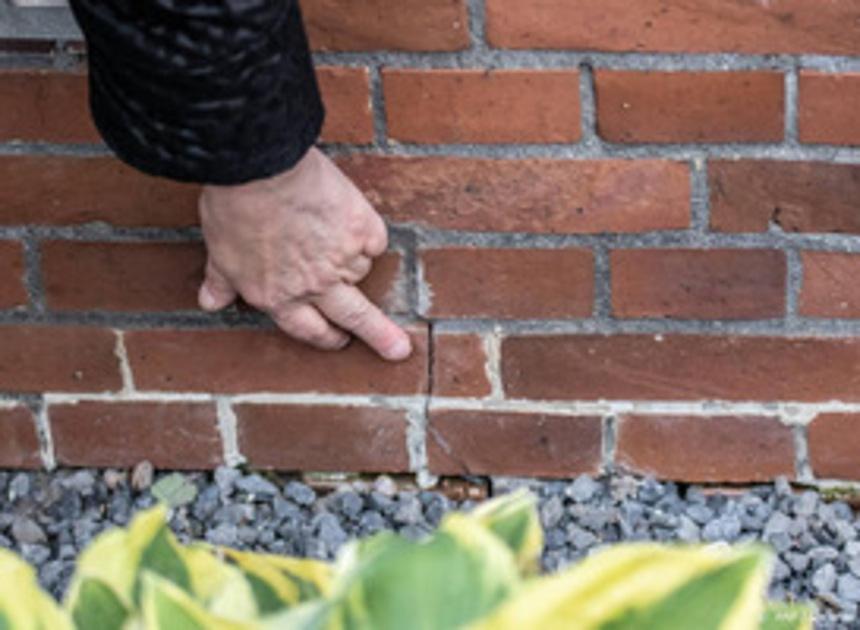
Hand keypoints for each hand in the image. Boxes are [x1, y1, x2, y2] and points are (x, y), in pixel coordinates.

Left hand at [197, 147, 411, 361]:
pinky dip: (367, 233)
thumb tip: (210, 303)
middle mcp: (315, 286)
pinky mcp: (362, 230)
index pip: (310, 330)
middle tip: (398, 349)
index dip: (326, 337)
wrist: (259, 170)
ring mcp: (342, 259)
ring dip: (354, 261)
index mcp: (279, 297)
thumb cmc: (234, 209)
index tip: (339, 340)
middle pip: (356, 318)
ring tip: (333, 233)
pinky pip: (375, 240)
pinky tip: (351, 219)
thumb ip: (222, 282)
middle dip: (379, 337)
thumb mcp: (220, 253)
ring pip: (361, 270)